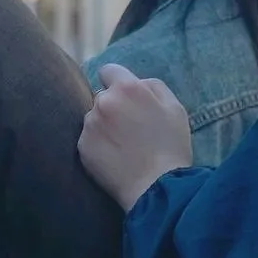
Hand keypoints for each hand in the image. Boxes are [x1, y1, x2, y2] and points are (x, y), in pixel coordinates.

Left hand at [77, 64, 193, 209]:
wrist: (158, 187)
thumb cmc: (171, 147)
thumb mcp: (174, 108)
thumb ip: (152, 86)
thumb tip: (136, 82)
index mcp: (127, 88)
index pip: (108, 70)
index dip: (117, 83)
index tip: (125, 99)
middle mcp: (104, 101)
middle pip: (102, 96)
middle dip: (113, 107)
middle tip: (130, 128)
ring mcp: (90, 125)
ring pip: (93, 118)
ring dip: (104, 126)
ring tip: (124, 147)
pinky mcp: (82, 146)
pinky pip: (88, 139)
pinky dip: (98, 145)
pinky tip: (115, 158)